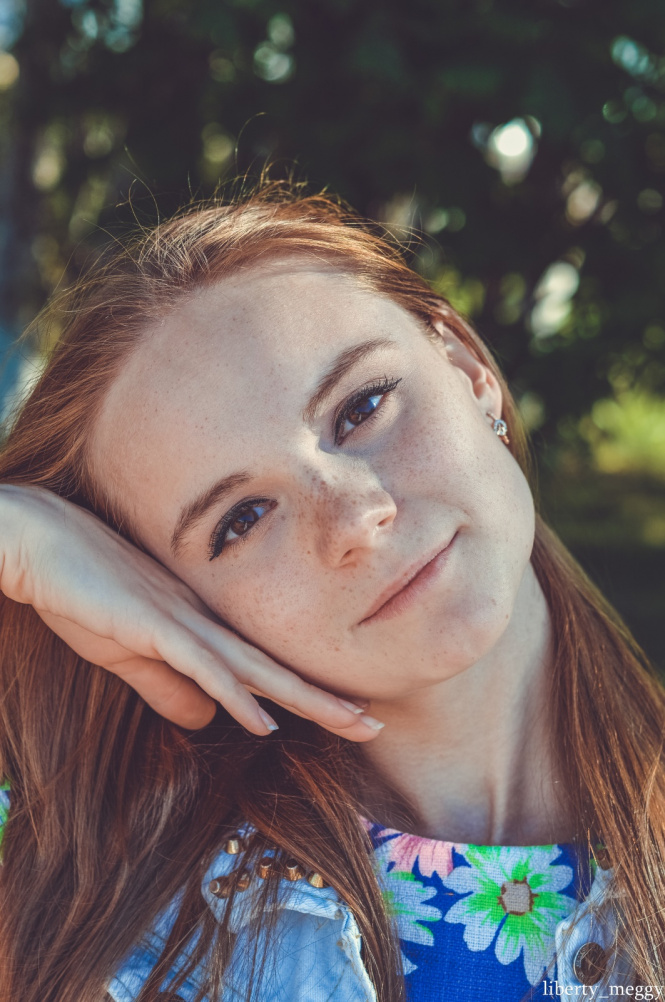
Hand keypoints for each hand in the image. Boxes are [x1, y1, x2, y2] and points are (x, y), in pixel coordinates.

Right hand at [0, 485, 383, 738]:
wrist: (38, 543)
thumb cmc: (80, 592)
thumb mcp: (129, 653)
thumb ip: (168, 685)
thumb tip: (208, 721)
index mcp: (200, 626)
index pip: (262, 666)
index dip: (304, 690)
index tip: (346, 714)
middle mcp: (203, 621)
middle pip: (274, 667)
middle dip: (325, 698)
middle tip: (374, 726)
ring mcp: (182, 620)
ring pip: (255, 667)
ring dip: (303, 698)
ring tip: (351, 722)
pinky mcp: (153, 624)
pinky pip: (203, 666)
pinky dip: (237, 695)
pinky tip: (267, 722)